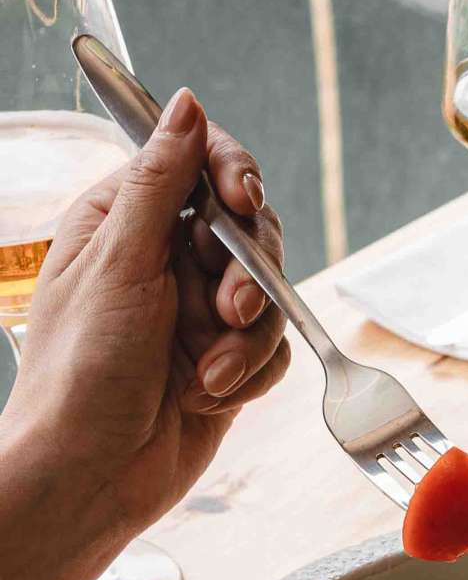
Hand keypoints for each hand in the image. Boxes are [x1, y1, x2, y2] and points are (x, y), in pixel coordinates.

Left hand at [2, 86, 289, 545]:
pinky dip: (250, 374)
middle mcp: (163, 259)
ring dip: (246, 339)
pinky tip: (210, 397)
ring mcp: (197, 313)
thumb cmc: (81, 372)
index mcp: (124, 222)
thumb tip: (186, 102)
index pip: (198, 164)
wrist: (89, 477)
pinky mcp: (226, 362)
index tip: (243, 201)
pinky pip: (274, 349)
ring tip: (208, 373)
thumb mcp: (120, 263)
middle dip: (245, 275)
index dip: (231, 175)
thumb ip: (161, 181)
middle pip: (248, 229)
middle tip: (225, 311)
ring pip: (270, 293)